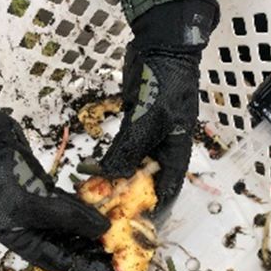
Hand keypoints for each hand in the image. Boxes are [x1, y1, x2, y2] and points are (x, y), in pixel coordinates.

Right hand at [0, 67, 115, 270]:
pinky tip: (100, 211)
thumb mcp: (30, 205)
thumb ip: (68, 217)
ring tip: (114, 236)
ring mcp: (34, 205)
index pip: (55, 260)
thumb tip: (102, 229)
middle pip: (64, 244)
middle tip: (118, 255)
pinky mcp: (40, 185)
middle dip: (90, 249)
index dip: (82, 268)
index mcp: (19, 238)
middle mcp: (27, 226)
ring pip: (67, 223)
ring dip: (89, 228)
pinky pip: (66, 202)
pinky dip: (82, 207)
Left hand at [98, 0, 219, 216]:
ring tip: (94, 193)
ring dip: (114, 177)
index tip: (135, 224)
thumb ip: (129, 149)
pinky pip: (120, 147)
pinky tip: (92, 169)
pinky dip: (109, 158)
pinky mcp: (133, 124)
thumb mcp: (148, 119)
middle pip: (146, 179)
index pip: (169, 188)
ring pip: (130, 164)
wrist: (160, 46)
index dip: (154, 207)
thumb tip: (110, 177)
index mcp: (178, 149)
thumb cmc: (164, 82)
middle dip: (128, 195)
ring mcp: (147, 134)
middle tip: (106, 212)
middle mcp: (164, 146)